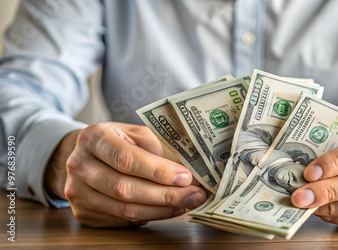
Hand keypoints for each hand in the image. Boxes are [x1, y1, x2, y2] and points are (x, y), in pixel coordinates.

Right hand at [47, 122, 205, 226]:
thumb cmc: (118, 142)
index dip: (158, 171)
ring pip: (124, 209)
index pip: (126, 159)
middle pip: (125, 188)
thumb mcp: (135, 133)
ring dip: (161, 210)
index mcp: (94, 137)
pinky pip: (121, 220)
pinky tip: (166, 209)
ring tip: (185, 204)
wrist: (85, 156)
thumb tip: (188, 171)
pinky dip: (148, 217)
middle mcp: (80, 165)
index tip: (185, 177)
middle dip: (165, 195)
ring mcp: (78, 192)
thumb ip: (157, 148)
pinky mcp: (83, 213)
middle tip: (194, 195)